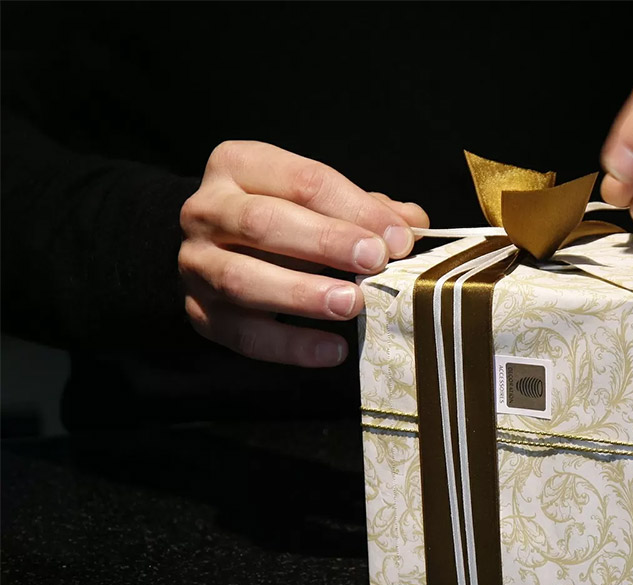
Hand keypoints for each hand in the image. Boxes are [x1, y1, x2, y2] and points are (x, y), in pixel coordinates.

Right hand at [178, 141, 428, 366]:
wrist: (215, 248)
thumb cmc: (283, 217)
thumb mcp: (319, 199)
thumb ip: (365, 208)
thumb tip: (413, 224)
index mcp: (239, 165)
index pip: (302, 181)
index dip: (355, 209)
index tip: (399, 238)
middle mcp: (207, 210)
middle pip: (263, 223)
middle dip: (324, 243)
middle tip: (373, 262)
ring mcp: (197, 263)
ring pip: (243, 280)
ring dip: (303, 294)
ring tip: (352, 304)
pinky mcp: (199, 312)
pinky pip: (244, 334)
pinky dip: (291, 346)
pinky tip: (334, 349)